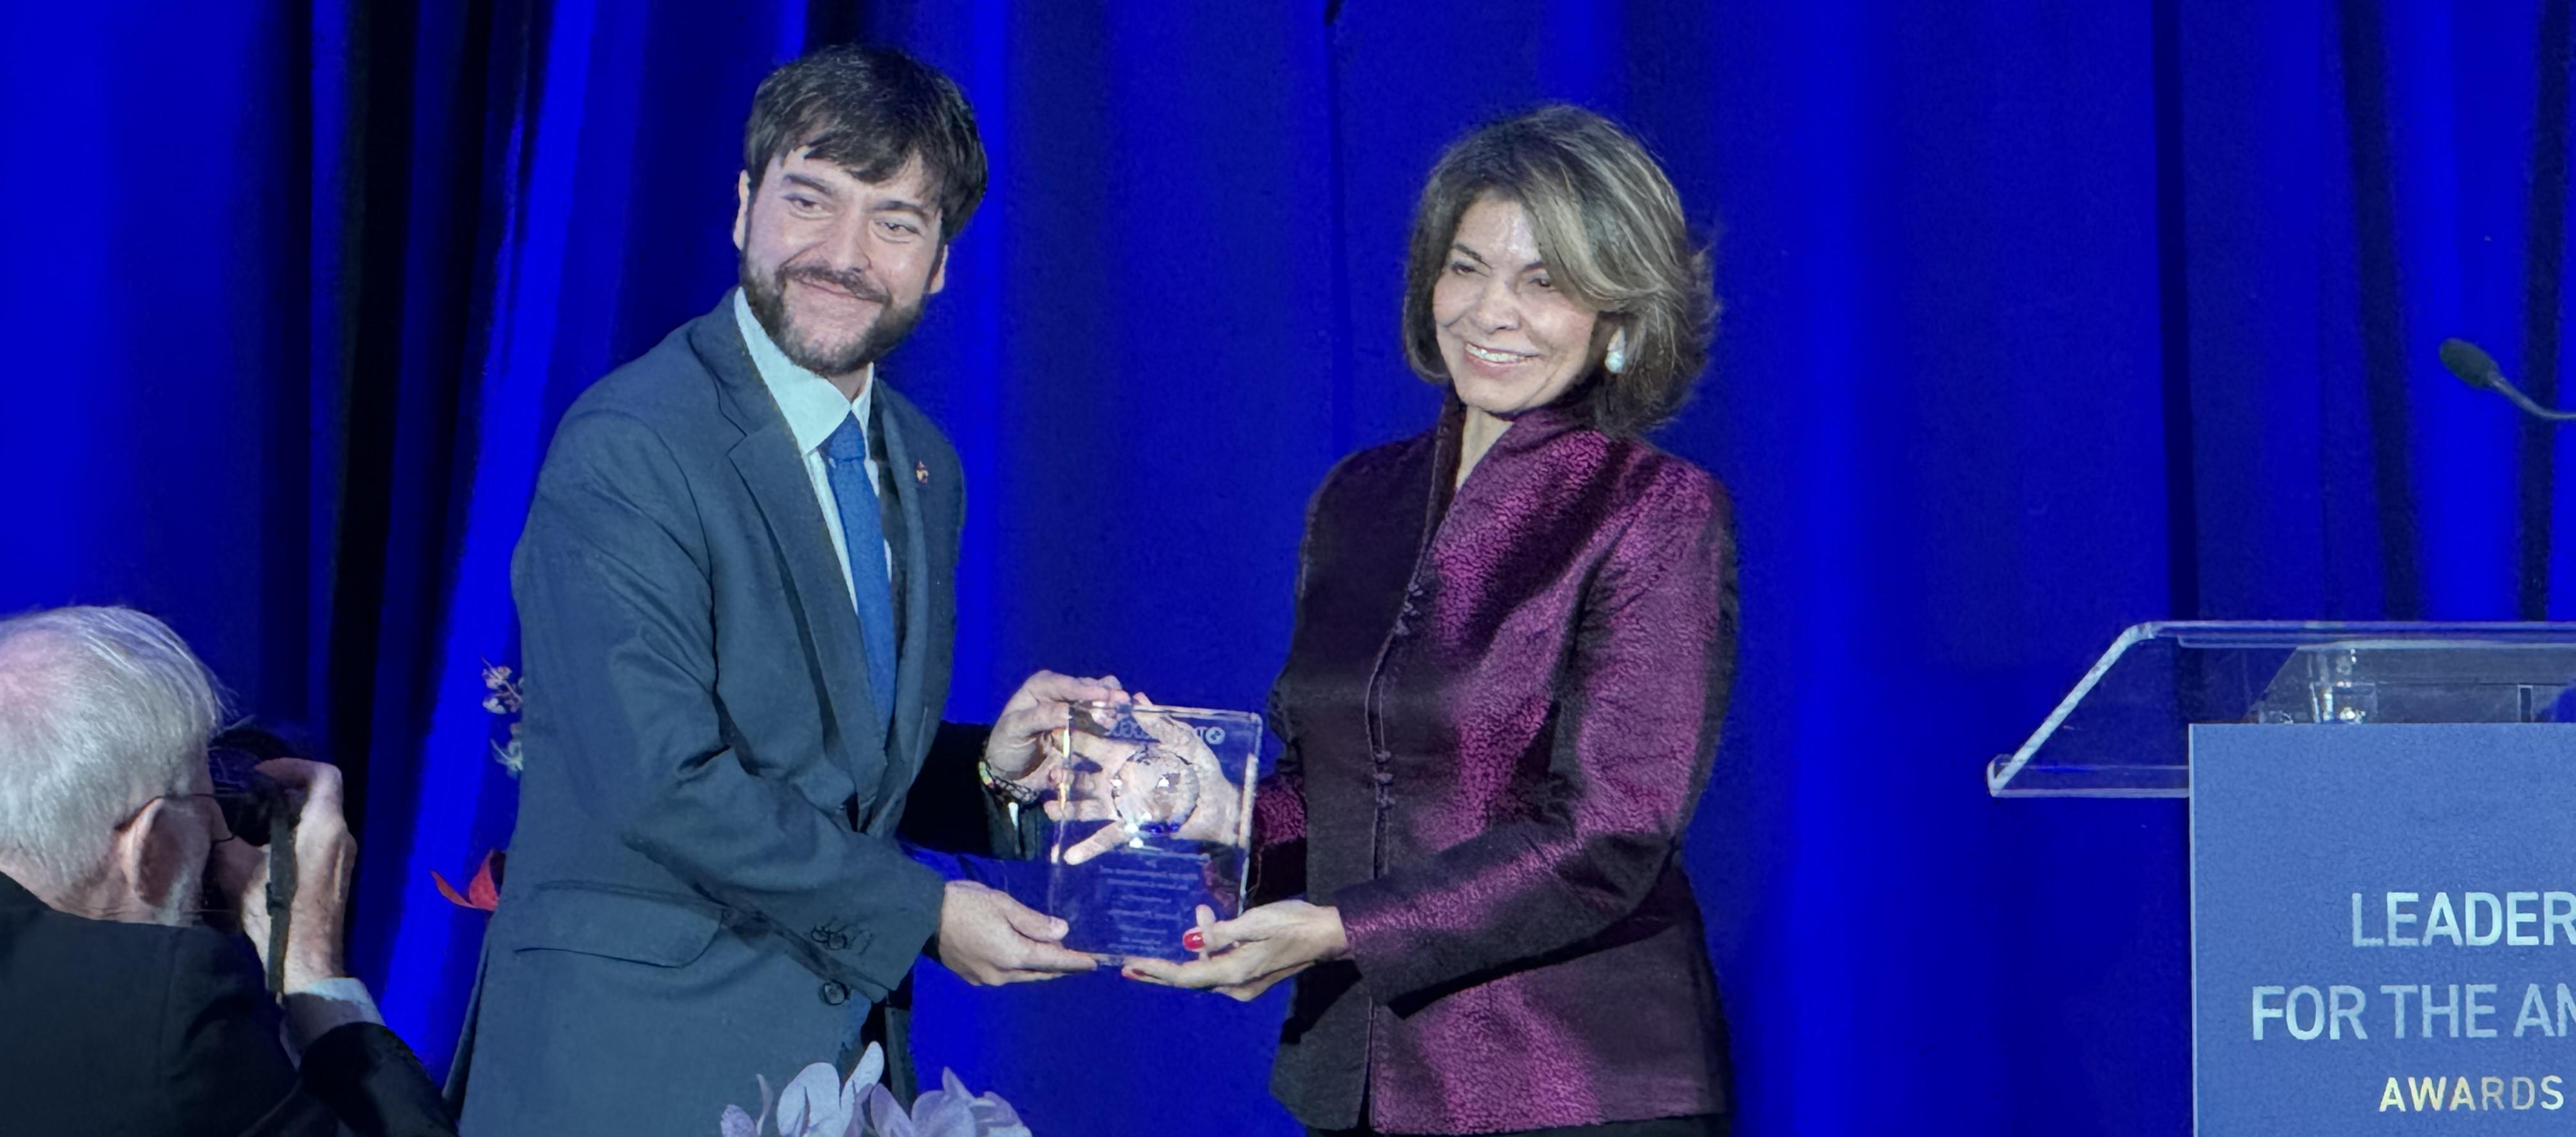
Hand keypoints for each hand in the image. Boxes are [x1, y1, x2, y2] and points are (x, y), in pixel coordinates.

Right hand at [208, 759, 358, 989]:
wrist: (304, 956)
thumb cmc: (275, 908)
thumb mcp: (237, 868)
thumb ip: (223, 836)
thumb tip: (208, 817)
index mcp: (327, 825)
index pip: (324, 774)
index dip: (293, 766)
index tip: (261, 776)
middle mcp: (343, 836)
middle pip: (318, 798)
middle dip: (282, 795)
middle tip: (248, 803)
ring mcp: (344, 857)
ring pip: (318, 822)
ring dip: (285, 819)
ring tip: (249, 830)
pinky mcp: (337, 876)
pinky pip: (319, 844)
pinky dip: (294, 839)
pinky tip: (262, 857)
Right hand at [934, 880, 1098, 984]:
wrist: (922, 916)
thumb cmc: (965, 904)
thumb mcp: (1004, 905)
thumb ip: (1034, 922)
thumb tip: (1062, 933)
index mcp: (1013, 955)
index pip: (1053, 961)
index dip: (1075, 962)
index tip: (1094, 964)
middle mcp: (1002, 974)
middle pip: (1039, 973)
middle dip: (1060, 968)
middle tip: (1079, 962)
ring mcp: (986, 979)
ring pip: (1022, 976)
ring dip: (1039, 969)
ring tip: (1053, 959)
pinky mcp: (972, 976)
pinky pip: (1005, 975)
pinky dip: (1020, 968)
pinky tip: (1022, 958)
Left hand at [984, 670, 1127, 781]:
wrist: (1010, 772)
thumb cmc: (1008, 745)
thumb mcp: (1017, 728)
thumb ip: (1042, 716)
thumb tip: (1070, 712)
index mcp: (1043, 685)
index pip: (1069, 685)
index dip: (1089, 691)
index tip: (1108, 697)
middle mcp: (1062, 693)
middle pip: (1090, 689)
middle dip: (1107, 697)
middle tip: (1124, 705)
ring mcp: (1076, 709)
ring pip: (1101, 702)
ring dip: (1113, 708)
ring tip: (1126, 716)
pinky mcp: (1085, 728)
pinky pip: (1102, 721)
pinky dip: (1113, 721)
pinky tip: (1124, 724)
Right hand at [1047, 696, 1243, 864]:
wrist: (1216, 804)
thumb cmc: (1201, 768)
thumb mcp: (1183, 740)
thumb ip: (1160, 723)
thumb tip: (1137, 696)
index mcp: (1125, 755)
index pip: (1093, 746)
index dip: (1073, 739)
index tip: (1053, 733)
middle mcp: (1116, 780)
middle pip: (1081, 778)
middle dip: (1062, 776)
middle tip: (1050, 775)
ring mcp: (1120, 805)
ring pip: (1085, 807)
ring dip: (1066, 810)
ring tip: (1050, 810)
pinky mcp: (1130, 827)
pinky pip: (1105, 838)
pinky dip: (1087, 847)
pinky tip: (1068, 856)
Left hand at [1120, 900, 1345, 1000]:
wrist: (1328, 934)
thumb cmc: (1293, 923)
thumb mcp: (1254, 922)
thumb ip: (1219, 932)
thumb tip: (1189, 941)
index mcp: (1235, 974)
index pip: (1185, 976)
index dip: (1157, 971)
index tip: (1131, 966)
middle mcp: (1236, 986)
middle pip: (1190, 978)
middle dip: (1161, 969)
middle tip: (1129, 967)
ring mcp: (1245, 984)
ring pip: (1205, 969)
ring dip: (1193, 947)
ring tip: (1198, 914)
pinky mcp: (1251, 974)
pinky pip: (1219, 965)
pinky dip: (1210, 948)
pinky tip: (1209, 923)